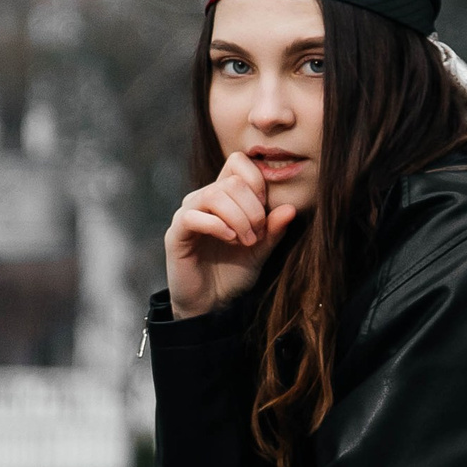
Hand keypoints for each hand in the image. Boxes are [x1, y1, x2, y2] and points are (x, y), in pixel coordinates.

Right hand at [163, 151, 299, 315]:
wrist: (211, 305)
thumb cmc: (234, 273)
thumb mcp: (260, 250)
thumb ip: (274, 230)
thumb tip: (291, 208)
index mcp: (225, 196)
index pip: (239, 162)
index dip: (258, 182)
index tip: (266, 213)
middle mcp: (204, 199)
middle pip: (232, 181)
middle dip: (252, 208)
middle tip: (258, 235)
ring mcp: (188, 213)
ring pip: (214, 195)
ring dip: (238, 218)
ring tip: (246, 242)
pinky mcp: (176, 233)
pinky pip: (194, 217)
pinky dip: (218, 227)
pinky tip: (230, 240)